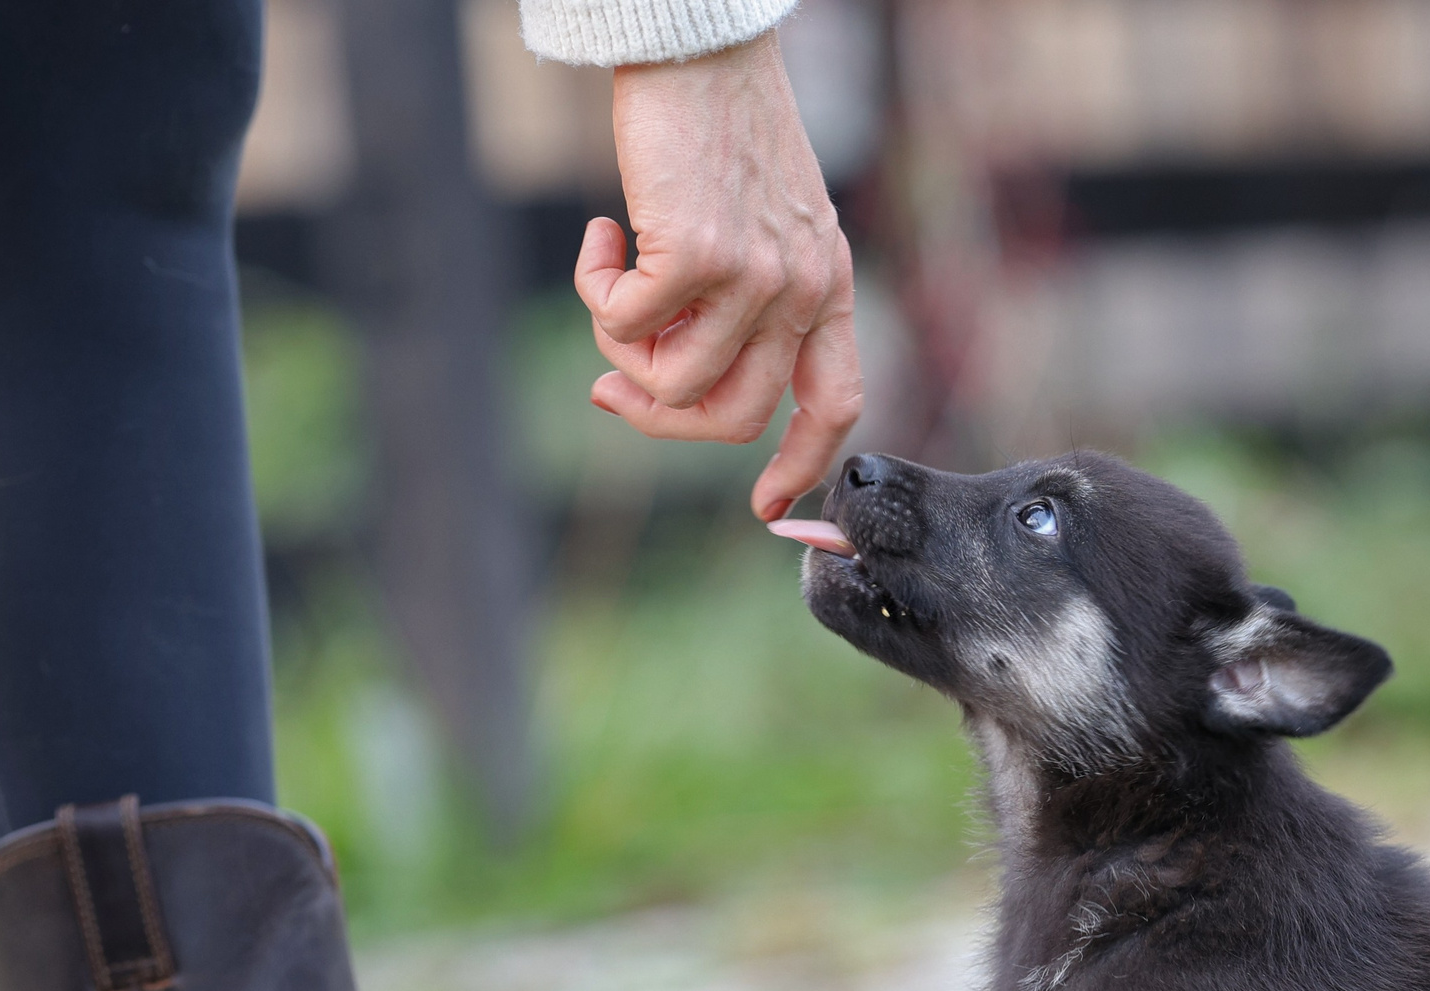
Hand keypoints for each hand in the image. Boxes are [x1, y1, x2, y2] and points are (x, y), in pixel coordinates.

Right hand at [577, 33, 863, 521]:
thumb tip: (658, 377)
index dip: (802, 463)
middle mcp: (802, 289)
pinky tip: (600, 237)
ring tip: (608, 281)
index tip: (767, 505)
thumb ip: (741, 298)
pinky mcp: (697, 254)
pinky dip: (594, 291)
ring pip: (673, 381)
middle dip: (663, 417)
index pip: (836, 403)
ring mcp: (754, 276)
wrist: (699, 46)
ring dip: (619, 347)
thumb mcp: (760, 222)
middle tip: (609, 385)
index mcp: (827, 284)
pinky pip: (624, 324)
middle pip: (736, 416)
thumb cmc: (719, 130)